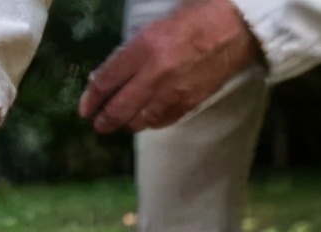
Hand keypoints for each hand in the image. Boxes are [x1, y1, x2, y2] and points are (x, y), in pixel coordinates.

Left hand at [79, 0, 261, 132]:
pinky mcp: (189, 103)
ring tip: (120, 124)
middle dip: (104, 121)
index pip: (107, 81)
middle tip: (98, 124)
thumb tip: (107, 76)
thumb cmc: (195, 17)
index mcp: (144, 47)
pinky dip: (149, 123)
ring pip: (139, 120)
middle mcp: (155, 74)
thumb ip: (131, 53)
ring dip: (126, 124)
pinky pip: (161, 121)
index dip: (91, 99)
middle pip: (119, 108)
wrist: (236, 28)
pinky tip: (145, 120)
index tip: (84, 109)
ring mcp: (172, 92)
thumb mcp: (154, 27)